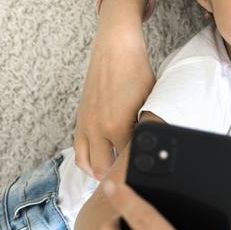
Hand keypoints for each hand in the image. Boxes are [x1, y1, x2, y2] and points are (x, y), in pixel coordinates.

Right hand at [75, 25, 154, 178]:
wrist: (115, 49)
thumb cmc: (136, 72)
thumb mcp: (149, 101)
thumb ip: (147, 125)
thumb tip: (152, 143)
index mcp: (117, 126)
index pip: (125, 161)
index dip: (135, 169)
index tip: (143, 177)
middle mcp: (97, 129)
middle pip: (100, 168)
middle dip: (113, 176)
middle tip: (128, 180)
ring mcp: (85, 124)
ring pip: (83, 162)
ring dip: (95, 171)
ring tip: (111, 173)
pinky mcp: (80, 117)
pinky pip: (78, 147)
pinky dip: (86, 157)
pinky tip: (100, 157)